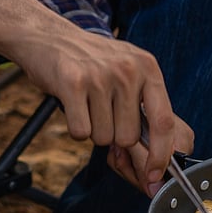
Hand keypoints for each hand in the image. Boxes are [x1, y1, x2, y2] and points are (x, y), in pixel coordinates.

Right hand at [0, 0, 194, 195]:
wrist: (47, 36)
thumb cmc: (91, 63)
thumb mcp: (128, 72)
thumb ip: (145, 108)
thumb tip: (157, 161)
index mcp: (148, 69)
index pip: (163, 122)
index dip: (160, 155)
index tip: (155, 176)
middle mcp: (128, 70)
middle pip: (128, 137)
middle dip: (113, 135)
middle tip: (100, 111)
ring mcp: (100, 76)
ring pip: (102, 137)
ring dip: (92, 129)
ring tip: (86, 102)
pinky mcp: (72, 83)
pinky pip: (80, 131)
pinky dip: (74, 127)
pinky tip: (72, 104)